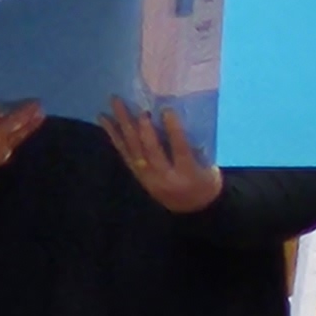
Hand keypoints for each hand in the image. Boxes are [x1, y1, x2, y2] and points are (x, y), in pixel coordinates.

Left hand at [101, 100, 224, 213]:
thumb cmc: (205, 183)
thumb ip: (196, 148)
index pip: (180, 149)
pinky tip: (107, 123)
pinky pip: (124, 154)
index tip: (167, 110)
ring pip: (132, 150)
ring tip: (112, 107)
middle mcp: (163, 177)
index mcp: (187, 174)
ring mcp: (147, 177)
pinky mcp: (138, 176)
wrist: (192, 209)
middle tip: (134, 106)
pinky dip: (115, 137)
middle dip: (141, 126)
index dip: (173, 130)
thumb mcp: (209, 168)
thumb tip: (181, 121)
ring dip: (122, 126)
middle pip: (149, 149)